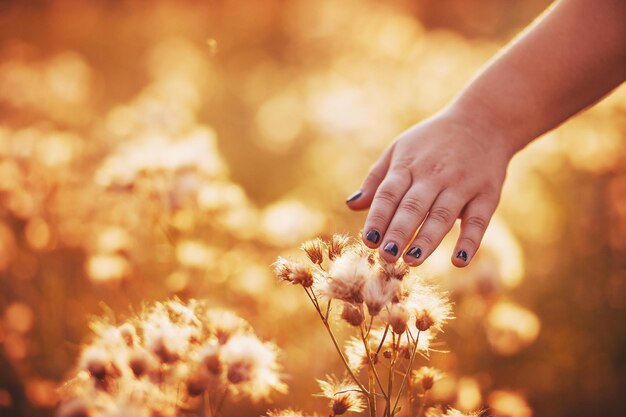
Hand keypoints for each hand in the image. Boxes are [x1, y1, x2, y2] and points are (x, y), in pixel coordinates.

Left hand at [346, 107, 512, 266]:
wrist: (483, 121)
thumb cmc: (432, 141)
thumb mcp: (400, 150)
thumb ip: (377, 180)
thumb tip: (352, 206)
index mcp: (408, 165)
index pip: (389, 194)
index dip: (378, 218)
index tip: (368, 241)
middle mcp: (434, 175)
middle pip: (413, 207)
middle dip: (398, 233)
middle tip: (386, 257)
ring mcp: (461, 184)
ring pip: (442, 215)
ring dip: (427, 240)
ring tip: (412, 261)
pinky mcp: (487, 194)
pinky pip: (478, 220)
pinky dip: (470, 241)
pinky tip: (459, 261)